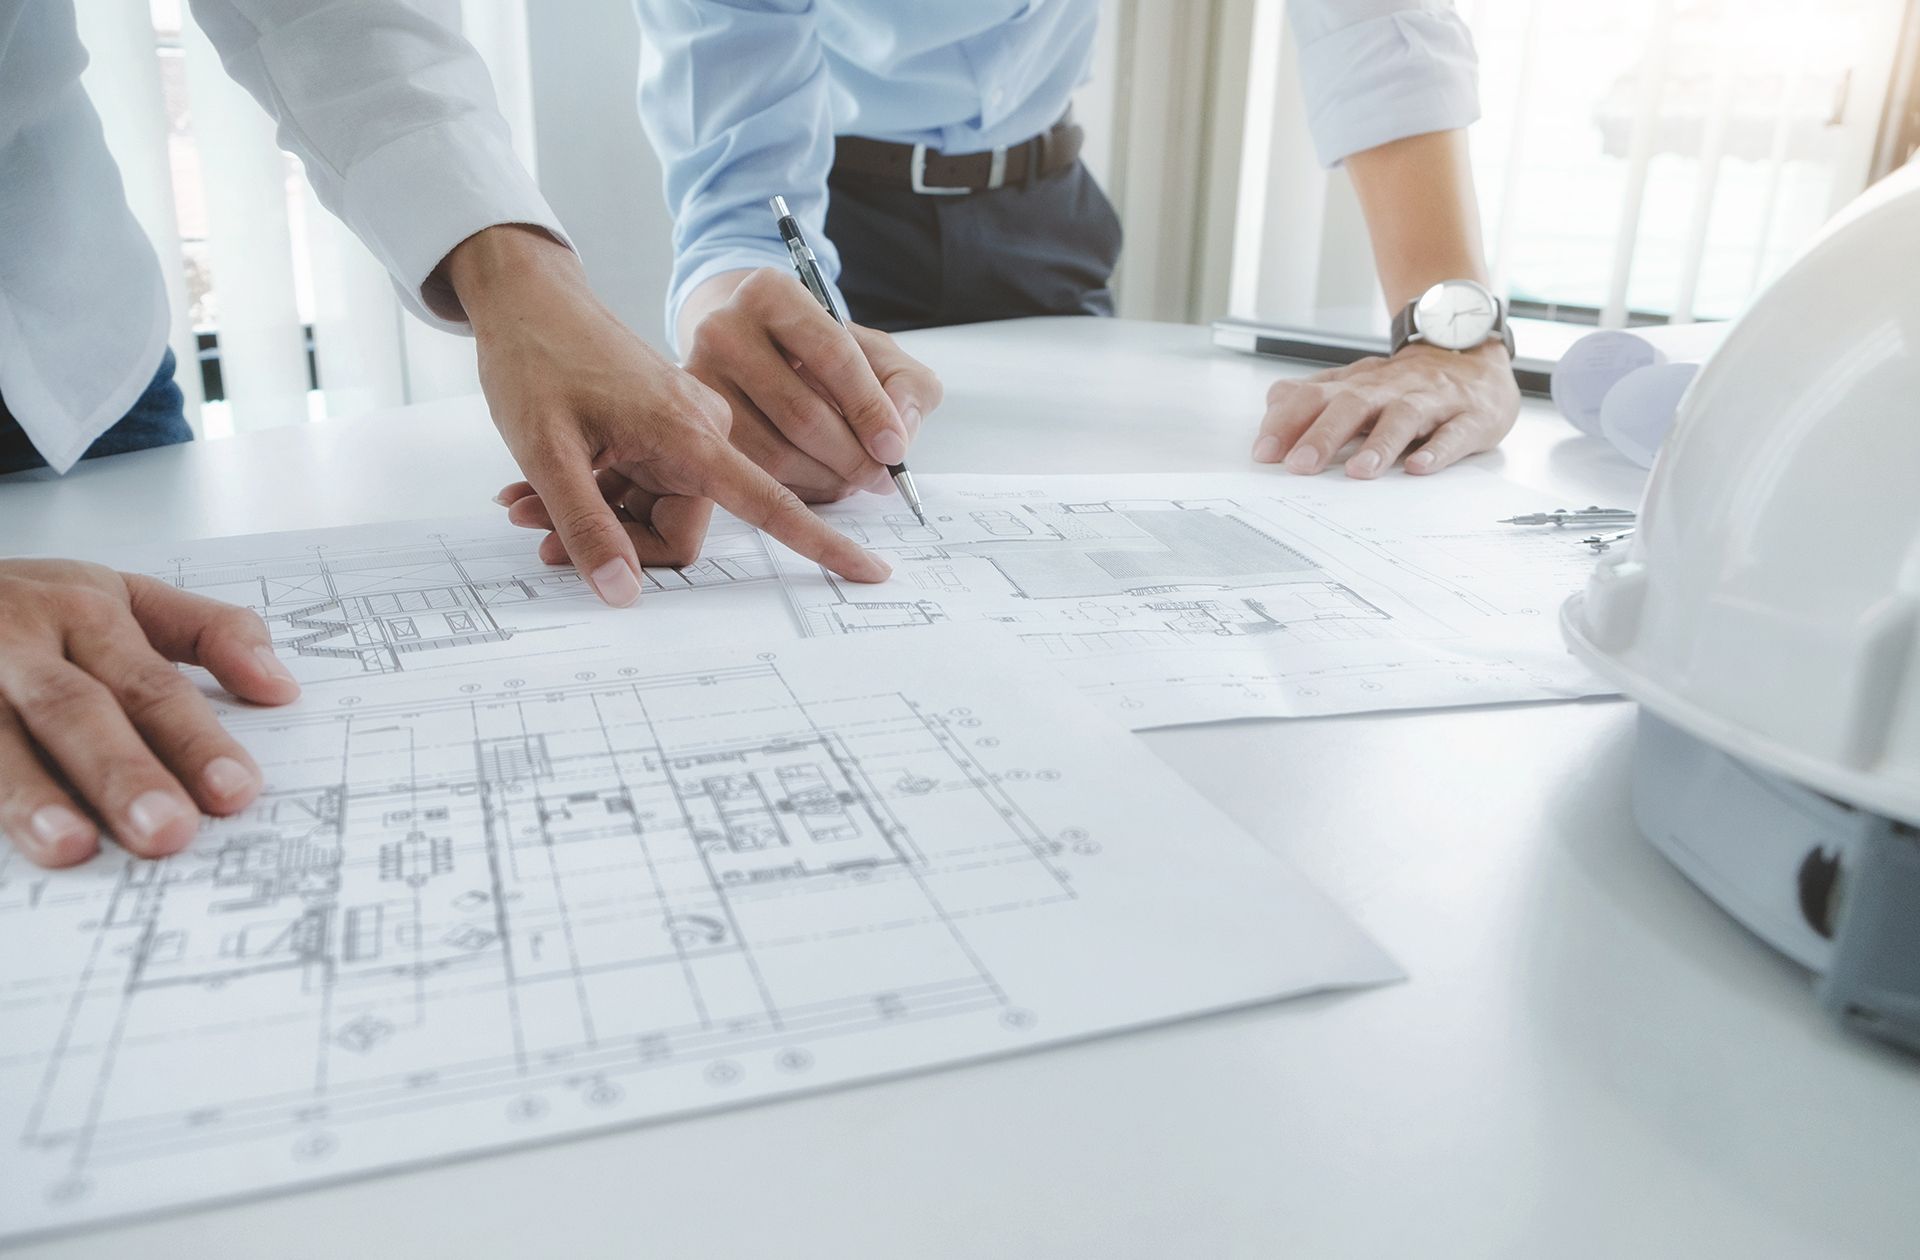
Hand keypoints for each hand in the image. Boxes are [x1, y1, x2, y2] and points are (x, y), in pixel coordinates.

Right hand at [0, 561, 300, 867]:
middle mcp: (20, 641)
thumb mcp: (123, 595)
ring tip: (71, 848)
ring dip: (31, 796)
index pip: (151, 684)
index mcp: (87, 611)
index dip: (194, 739)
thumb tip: (282, 689)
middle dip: (122, 773)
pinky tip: (3, 841)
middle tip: (167, 831)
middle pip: (77, 711)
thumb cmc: (38, 607)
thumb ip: (211, 633)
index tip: (236, 790)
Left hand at [439, 228, 889, 604]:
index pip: (770, 503)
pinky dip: (594, 497)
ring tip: (526, 501)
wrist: (530, 297)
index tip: (871, 570)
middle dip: (615, 543)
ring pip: (655, 513)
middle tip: (538, 529)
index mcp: (689, 434)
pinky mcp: (663, 429)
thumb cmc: (536, 357)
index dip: (822, 544)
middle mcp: (700, 433)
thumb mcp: (547, 451)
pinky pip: (642, 489)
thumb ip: (586, 525)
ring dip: (596, 520)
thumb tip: (623, 593)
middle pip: (680, 529)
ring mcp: (683, 431)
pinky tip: (538, 487)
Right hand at [681, 268, 941, 501]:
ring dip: (828, 480)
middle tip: (881, 478)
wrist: (757, 357)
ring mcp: (698, 380)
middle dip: (852, 457)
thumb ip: (907, 386)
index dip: (870, 409)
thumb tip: (897, 436)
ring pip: (775, 453)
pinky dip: (798, 490)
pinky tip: (821, 481)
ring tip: (854, 479)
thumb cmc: (825, 355)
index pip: (832, 354)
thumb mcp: (878, 354)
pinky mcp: (693, 426)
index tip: (895, 450)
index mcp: (772, 293)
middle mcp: (723, 328)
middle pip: (801, 412)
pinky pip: (753, 475)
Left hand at [1252, 342, 1520, 477]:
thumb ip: (1313, 399)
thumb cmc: (1405, 384)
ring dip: (1380, 444)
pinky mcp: (1471, 418)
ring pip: (1404, 417)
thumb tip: (1270, 414)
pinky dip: (1437, 451)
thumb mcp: (1356, 386)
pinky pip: (1455, 433)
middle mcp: (1391, 390)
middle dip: (1324, 435)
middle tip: (1300, 466)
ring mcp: (1432, 402)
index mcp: (1358, 385)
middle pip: (1354, 405)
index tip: (1264, 453)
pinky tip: (1419, 467)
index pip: (1315, 396)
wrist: (1474, 356)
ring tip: (1359, 471)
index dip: (1286, 422)